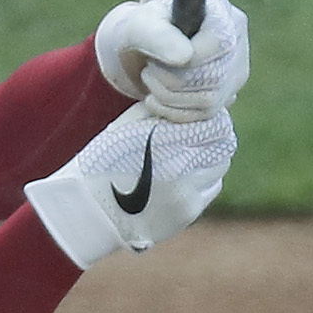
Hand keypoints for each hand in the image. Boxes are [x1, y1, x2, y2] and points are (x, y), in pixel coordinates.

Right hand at [23, 105, 236, 268]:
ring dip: (210, 160)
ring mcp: (188, 191)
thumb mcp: (126, 126)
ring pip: (218, 168)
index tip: (206, 117)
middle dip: (216, 138)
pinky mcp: (188, 212)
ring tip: (190, 157)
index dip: (214, 118)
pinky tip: (184, 178)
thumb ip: (160, 111)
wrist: (89, 210)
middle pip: (223, 145)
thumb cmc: (103, 161)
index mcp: (165, 137)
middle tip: (203, 135)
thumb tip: (191, 100)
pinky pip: (209, 190)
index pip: (217, 123)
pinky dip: (202, 181)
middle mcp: (181, 164)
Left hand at [93, 0, 249, 121]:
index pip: (220, 41)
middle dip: (170, 80)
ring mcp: (236, 70)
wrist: (140, 50)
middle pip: (215, 75)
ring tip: (151, 80)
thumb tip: (185, 57)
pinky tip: (156, 99)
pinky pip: (204, 115)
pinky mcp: (227, 95)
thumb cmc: (141, 30)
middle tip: (148, 71)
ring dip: (168, 96)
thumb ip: (158, 36)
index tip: (154, 62)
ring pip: (210, 100)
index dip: (189, 58)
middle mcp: (237, 39)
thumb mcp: (139, 25)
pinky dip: (173, 111)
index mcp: (221, 11)